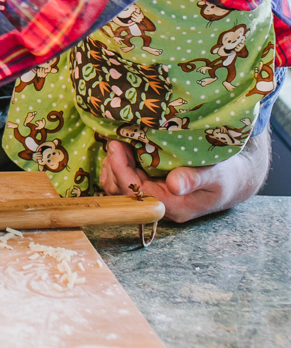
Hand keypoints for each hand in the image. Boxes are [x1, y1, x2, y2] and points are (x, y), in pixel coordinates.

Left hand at [100, 134, 270, 222]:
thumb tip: (174, 185)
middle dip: (115, 167)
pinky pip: (128, 181)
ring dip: (115, 167)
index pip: (138, 193)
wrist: (234, 179)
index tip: (116, 146)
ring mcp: (155, 198)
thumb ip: (194, 179)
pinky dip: (121, 165)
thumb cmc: (226, 177)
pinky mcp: (153, 188)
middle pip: (124, 193)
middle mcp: (160, 206)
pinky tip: (123, 148)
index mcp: (173, 206)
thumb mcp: (214, 175)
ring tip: (116, 143)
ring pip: (122, 189)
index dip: (122, 170)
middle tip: (114, 140)